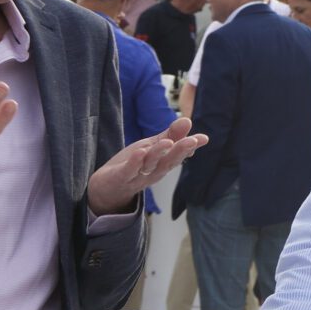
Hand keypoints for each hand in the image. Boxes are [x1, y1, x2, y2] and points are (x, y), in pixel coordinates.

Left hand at [86, 117, 207, 215]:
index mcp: (162, 164)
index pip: (179, 155)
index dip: (191, 147)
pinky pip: (129, 170)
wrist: (107, 188)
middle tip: (192, 141)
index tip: (203, 138)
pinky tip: (141, 152)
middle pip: (168, 161)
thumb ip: (170, 136)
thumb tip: (188, 121)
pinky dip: (135, 163)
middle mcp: (153, 171)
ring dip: (159, 154)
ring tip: (167, 142)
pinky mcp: (120, 178)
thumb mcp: (152, 147)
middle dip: (180, 151)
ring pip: (150, 165)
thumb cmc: (133, 166)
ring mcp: (137, 176)